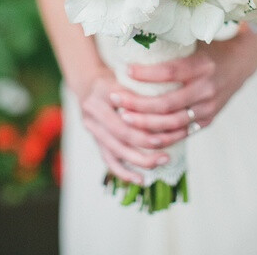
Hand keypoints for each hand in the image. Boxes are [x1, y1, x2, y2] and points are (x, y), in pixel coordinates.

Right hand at [79, 68, 187, 183]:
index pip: (125, 109)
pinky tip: (141, 180)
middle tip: (168, 147)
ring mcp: (92, 129)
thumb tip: (168, 105)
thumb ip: (140, 90)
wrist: (88, 83)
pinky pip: (109, 160)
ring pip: (115, 150)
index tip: (167, 126)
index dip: (145, 121)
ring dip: (139, 160)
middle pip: (121, 133)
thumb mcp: (126, 76)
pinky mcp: (95, 141)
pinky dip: (124, 172)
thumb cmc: (115, 77)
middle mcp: (93, 112)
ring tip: (161, 162)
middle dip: (146, 143)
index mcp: (102, 91)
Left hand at [112, 39, 256, 136]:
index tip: (126, 70)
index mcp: (202, 65)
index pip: (170, 72)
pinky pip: (181, 133)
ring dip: (145, 123)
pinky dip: (160, 136)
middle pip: (167, 103)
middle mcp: (207, 88)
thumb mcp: (195, 41)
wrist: (240, 64)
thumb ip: (171, 44)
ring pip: (172, 123)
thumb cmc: (209, 49)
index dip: (147, 74)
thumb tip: (136, 36)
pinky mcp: (207, 121)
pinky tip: (141, 134)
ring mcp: (208, 108)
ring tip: (123, 118)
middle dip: (138, 104)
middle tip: (115, 99)